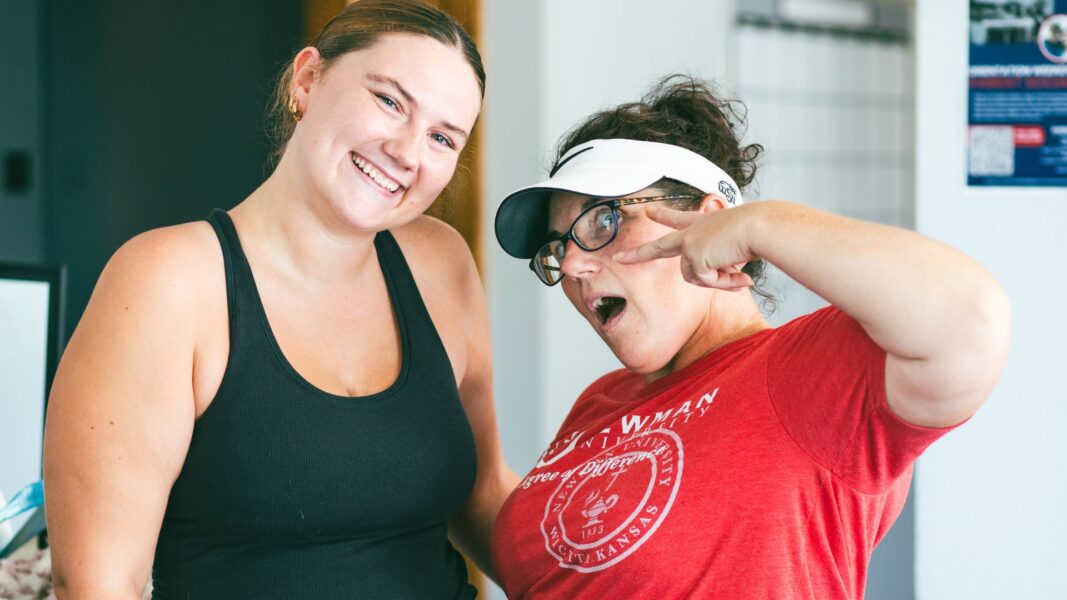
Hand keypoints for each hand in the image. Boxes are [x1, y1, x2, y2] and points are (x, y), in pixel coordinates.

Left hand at [613, 201, 757, 289]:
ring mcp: (690, 244)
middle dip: (637, 255)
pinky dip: (724, 283)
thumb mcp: (736, 246)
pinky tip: (739, 273)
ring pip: (694, 277)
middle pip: (659, 246)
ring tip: (738, 273)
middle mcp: (693, 232)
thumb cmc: (758, 233)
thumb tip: (711, 278)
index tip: (648, 210)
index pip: (679, 218)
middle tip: (618, 258)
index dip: (663, 215)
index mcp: (703, 222)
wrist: (760, 227)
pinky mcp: (693, 256)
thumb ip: (719, 262)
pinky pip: (706, 282)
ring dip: (717, 281)